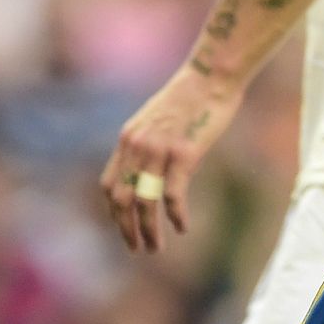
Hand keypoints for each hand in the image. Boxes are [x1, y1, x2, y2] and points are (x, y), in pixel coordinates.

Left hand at [99, 70, 241, 252]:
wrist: (213, 76)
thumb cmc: (194, 95)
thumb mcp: (161, 119)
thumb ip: (151, 142)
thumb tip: (154, 167)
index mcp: (129, 138)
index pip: (109, 184)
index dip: (114, 211)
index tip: (125, 228)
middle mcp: (137, 146)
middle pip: (121, 199)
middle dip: (127, 229)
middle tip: (137, 248)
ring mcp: (159, 150)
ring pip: (145, 202)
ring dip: (149, 230)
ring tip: (156, 248)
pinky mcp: (184, 153)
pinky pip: (173, 194)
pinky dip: (176, 215)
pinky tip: (183, 227)